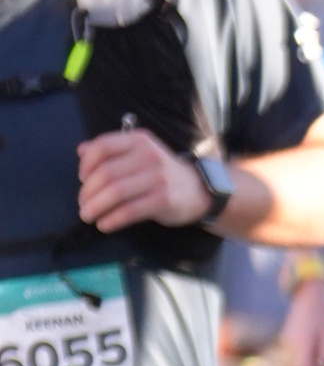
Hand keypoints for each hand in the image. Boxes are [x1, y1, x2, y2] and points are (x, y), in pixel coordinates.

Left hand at [77, 126, 218, 234]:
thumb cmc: (162, 173)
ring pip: (115, 192)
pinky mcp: (163, 200)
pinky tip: (104, 224)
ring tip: (88, 215)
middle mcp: (148, 155)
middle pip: (106, 173)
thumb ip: (112, 151)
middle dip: (88, 192)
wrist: (199, 190)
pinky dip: (112, 219)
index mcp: (139, 140)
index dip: (86, 165)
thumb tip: (81, 151)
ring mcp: (157, 178)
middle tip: (83, 204)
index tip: (82, 179)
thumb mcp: (140, 153)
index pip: (102, 147)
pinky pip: (130, 211)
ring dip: (96, 206)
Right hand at [279, 272, 323, 365]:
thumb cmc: (322, 310)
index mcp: (301, 343)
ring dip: (313, 362)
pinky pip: (298, 352)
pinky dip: (309, 354)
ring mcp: (287, 340)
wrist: (309, 292)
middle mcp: (290, 344)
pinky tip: (319, 345)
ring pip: (299, 360)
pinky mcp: (288, 336)